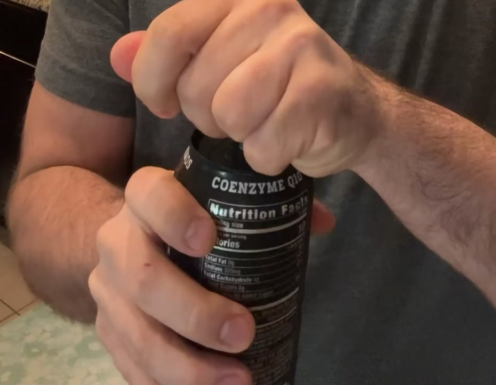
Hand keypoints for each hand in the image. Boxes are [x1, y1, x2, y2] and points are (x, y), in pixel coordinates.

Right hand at [89, 165, 335, 384]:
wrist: (130, 237)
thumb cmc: (191, 213)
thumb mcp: (217, 197)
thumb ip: (268, 203)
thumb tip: (324, 221)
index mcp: (145, 195)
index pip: (152, 195)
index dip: (175, 216)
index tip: (209, 239)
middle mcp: (117, 240)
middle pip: (143, 278)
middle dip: (194, 312)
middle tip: (242, 332)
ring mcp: (106, 290)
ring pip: (137, 334)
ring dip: (187, 366)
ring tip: (237, 379)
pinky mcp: (108, 331)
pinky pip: (131, 368)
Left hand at [111, 0, 380, 177]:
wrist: (354, 111)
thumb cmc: (274, 85)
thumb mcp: (216, 58)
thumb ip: (164, 53)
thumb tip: (117, 53)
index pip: (167, 34)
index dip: (153, 82)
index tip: (167, 103)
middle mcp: (271, 7)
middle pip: (195, 84)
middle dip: (206, 116)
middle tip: (239, 112)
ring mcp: (302, 45)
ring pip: (228, 114)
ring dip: (240, 136)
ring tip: (263, 122)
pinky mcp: (321, 90)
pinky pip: (264, 144)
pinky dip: (269, 157)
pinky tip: (290, 139)